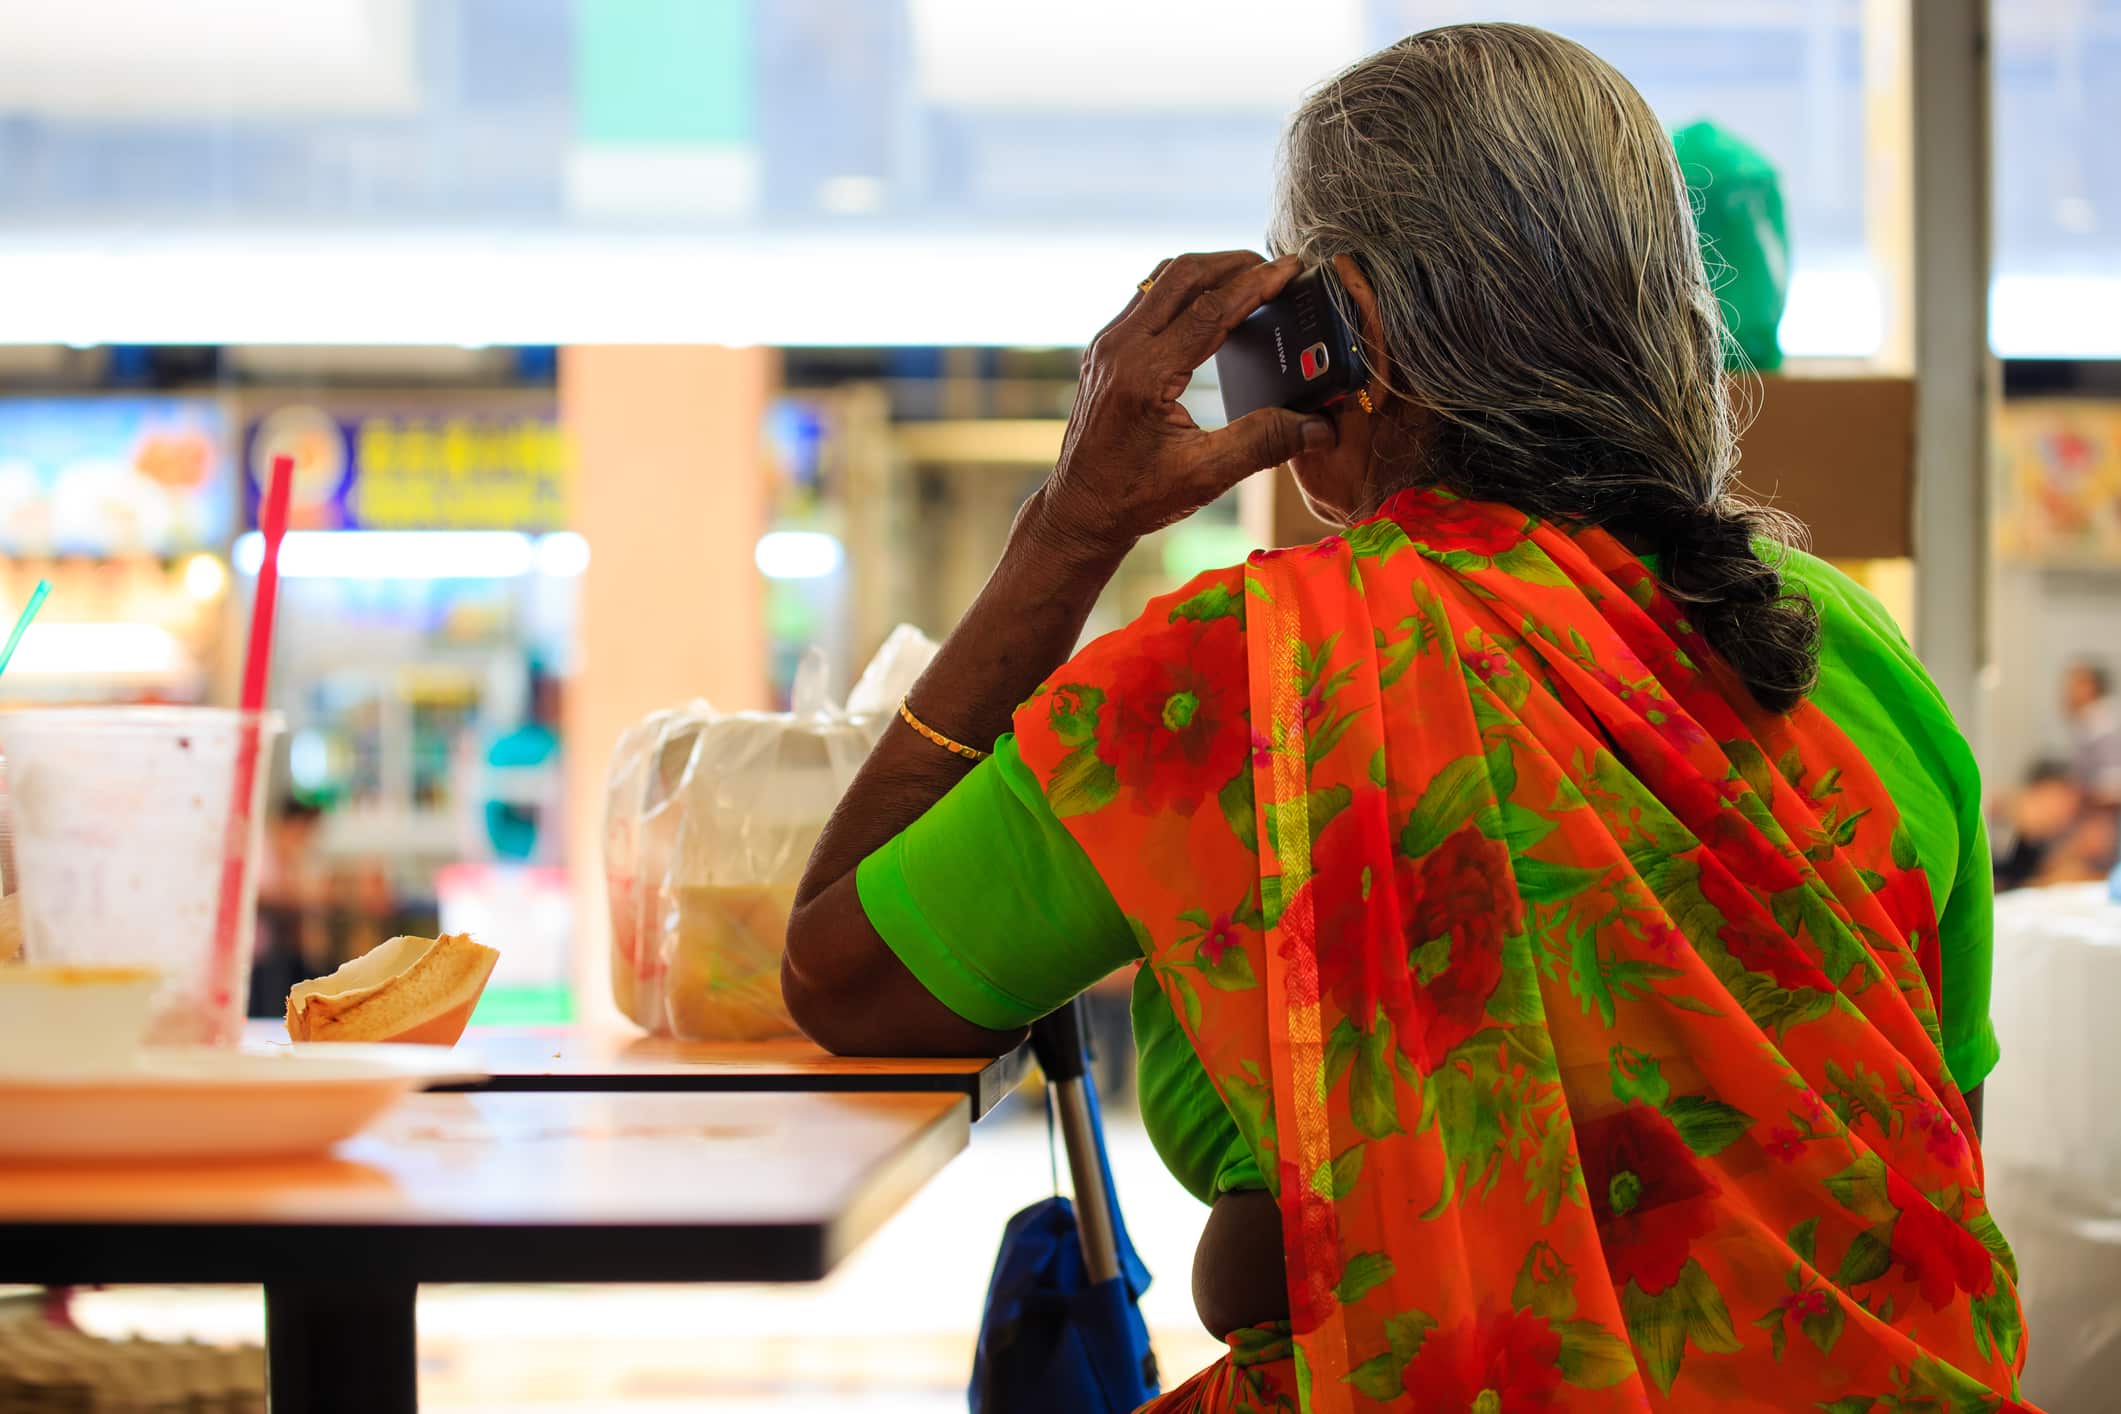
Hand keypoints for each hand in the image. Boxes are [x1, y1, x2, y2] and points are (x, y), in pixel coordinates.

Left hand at [1029, 251, 1338, 555]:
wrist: (1080, 510)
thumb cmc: (1135, 497)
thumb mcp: (1205, 476)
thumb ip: (1264, 444)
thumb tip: (1320, 427)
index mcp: (1142, 374)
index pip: (1209, 310)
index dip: (1256, 285)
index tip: (1290, 269)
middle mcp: (1118, 349)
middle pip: (1181, 276)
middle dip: (1233, 264)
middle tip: (1275, 266)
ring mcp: (1107, 345)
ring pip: (1161, 281)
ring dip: (1207, 272)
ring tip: (1249, 277)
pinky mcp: (1106, 350)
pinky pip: (1148, 300)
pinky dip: (1186, 291)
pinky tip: (1213, 303)